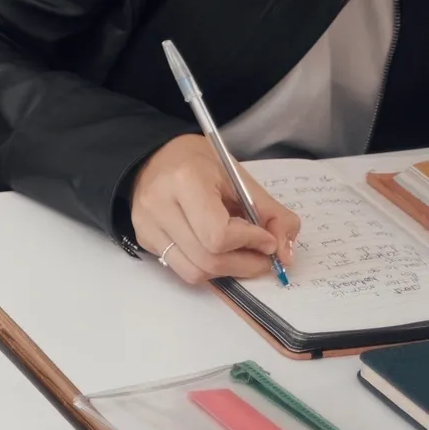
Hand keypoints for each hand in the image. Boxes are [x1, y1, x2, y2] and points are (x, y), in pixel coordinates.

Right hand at [129, 136, 301, 285]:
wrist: (154, 156)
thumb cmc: (200, 164)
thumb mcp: (241, 179)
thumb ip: (272, 214)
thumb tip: (284, 256)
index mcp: (185, 181)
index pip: (218, 235)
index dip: (250, 243)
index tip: (267, 239)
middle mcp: (159, 205)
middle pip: (208, 259)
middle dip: (245, 264)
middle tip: (262, 256)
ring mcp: (146, 224)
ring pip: (194, 272)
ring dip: (228, 271)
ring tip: (241, 256)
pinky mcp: (144, 238)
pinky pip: (182, 269)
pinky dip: (208, 268)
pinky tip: (216, 251)